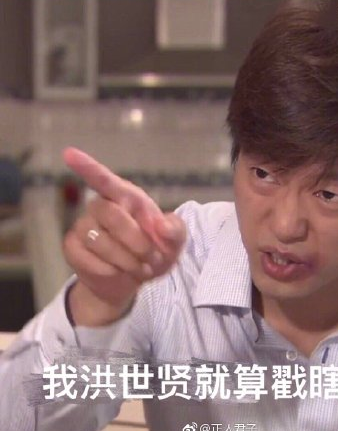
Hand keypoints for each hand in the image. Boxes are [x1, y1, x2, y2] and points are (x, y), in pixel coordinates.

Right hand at [62, 147, 185, 325]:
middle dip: (136, 241)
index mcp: (126, 197)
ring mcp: (84, 226)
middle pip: (111, 214)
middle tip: (152, 257)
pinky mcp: (73, 248)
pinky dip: (110, 271)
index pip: (105, 179)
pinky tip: (120, 272)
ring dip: (126, 260)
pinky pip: (88, 259)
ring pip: (98, 239)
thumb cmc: (157, 249)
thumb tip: (161, 225)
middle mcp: (102, 207)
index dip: (87, 167)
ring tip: (142, 267)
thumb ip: (175, 230)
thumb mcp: (175, 240)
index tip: (69, 153)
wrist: (139, 277)